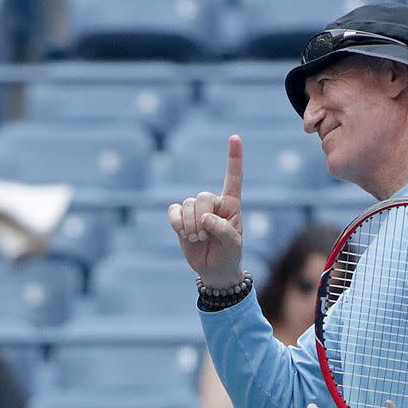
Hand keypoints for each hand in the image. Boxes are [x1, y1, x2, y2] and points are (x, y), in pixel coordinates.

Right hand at [167, 134, 243, 287]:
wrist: (214, 271)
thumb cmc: (228, 255)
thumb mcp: (232, 244)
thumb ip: (222, 229)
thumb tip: (205, 218)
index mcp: (231, 204)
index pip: (233, 177)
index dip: (234, 158)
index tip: (235, 137)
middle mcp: (213, 203)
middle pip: (202, 196)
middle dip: (201, 218)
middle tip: (204, 237)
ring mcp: (196, 210)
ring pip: (187, 205)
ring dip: (190, 225)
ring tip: (197, 239)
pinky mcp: (181, 219)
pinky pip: (173, 211)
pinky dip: (176, 221)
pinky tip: (181, 232)